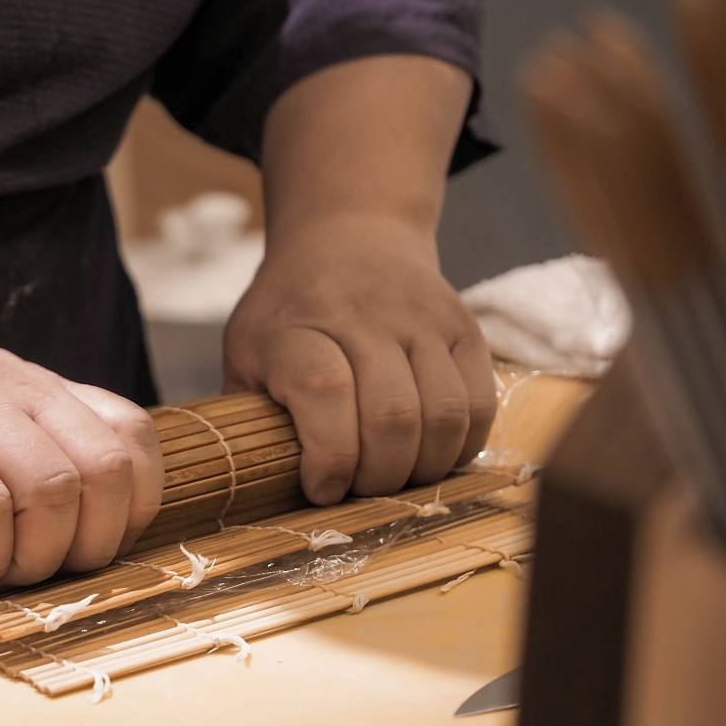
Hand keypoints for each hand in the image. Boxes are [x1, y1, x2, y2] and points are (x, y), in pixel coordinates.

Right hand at [0, 310, 162, 597]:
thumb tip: (82, 527)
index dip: (132, 506)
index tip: (89, 545)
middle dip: (87, 546)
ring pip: (50, 491)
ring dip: (31, 558)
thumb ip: (25, 452)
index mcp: (35, 387)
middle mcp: (11, 389)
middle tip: (35, 573)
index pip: (131, 436)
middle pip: (104, 473)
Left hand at [223, 213, 495, 503]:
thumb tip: (253, 479)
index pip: (323, 391)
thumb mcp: (244, 352)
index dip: (329, 456)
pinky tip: (429, 454)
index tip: (321, 488)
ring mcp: (421, 319)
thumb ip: (246, 413)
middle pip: (392, 415)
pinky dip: (460, 447)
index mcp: (296, 326)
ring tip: (395, 476)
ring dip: (422, 469)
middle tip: (360, 489)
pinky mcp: (464, 328)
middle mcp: (362, 315)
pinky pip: (480, 404)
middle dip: (379, 477)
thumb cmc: (287, 314)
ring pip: (444, 415)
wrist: (350, 236)